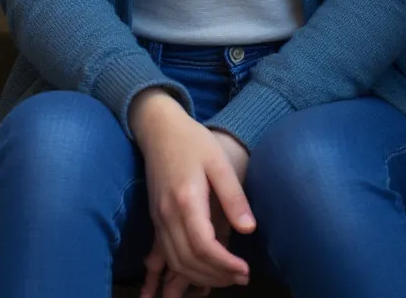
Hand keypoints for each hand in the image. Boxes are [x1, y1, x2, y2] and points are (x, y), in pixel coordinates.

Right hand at [130, 91, 254, 292]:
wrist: (159, 129)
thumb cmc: (192, 141)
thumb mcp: (218, 162)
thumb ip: (233, 196)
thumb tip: (249, 229)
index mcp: (186, 200)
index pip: (203, 246)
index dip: (224, 264)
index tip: (246, 270)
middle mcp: (167, 215)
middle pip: (188, 261)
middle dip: (216, 276)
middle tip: (241, 277)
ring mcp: (158, 219)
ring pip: (175, 262)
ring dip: (200, 277)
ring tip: (227, 277)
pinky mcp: (156, 219)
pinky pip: (167, 254)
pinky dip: (184, 270)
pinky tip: (203, 271)